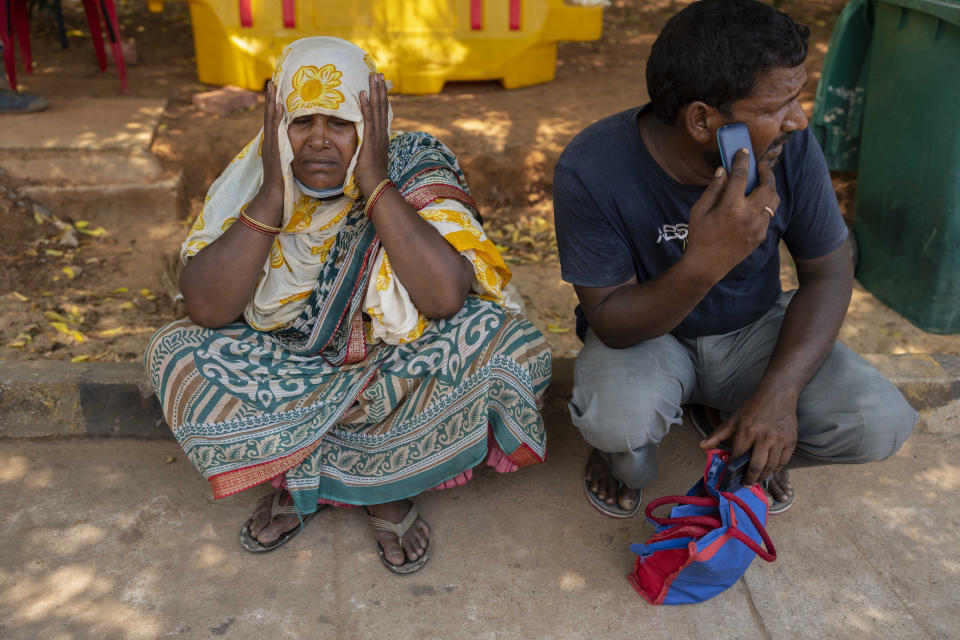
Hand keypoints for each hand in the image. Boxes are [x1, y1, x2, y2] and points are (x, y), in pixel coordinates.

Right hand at [258, 80, 284, 204]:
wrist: (274, 196)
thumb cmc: (282, 182)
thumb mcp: (287, 162)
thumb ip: (289, 151)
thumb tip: (298, 145)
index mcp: (273, 143)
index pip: (273, 119)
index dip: (273, 104)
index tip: (276, 89)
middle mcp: (268, 141)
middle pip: (268, 115)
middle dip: (269, 98)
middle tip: (271, 80)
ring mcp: (269, 145)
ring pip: (268, 119)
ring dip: (270, 102)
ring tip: (272, 86)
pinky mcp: (272, 150)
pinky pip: (274, 131)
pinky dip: (275, 118)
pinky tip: (278, 107)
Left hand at [356, 72, 390, 196]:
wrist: (376, 185)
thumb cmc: (371, 175)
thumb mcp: (370, 157)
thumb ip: (367, 147)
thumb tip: (362, 144)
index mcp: (382, 136)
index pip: (382, 113)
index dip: (381, 98)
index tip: (379, 85)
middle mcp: (382, 133)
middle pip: (382, 106)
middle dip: (380, 90)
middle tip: (378, 74)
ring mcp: (377, 135)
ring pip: (377, 109)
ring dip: (375, 92)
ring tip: (373, 77)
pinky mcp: (371, 139)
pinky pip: (368, 118)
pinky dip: (366, 105)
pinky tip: (363, 94)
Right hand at [684, 150, 780, 280]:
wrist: (707, 265)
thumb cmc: (699, 236)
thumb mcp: (699, 210)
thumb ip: (713, 188)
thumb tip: (724, 170)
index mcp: (731, 207)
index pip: (742, 176)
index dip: (743, 160)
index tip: (743, 151)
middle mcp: (748, 216)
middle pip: (768, 186)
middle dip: (766, 172)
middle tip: (760, 166)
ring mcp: (757, 227)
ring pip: (774, 201)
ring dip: (770, 189)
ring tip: (762, 184)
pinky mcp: (761, 236)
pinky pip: (769, 215)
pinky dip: (765, 205)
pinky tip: (755, 203)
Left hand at [699, 391, 797, 484]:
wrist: (778, 395)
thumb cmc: (753, 407)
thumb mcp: (733, 419)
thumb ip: (717, 435)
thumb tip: (701, 447)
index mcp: (747, 430)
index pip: (738, 456)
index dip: (733, 468)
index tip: (730, 476)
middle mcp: (764, 437)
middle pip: (756, 466)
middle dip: (749, 479)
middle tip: (745, 484)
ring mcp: (779, 440)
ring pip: (771, 467)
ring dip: (762, 477)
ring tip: (756, 480)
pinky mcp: (791, 442)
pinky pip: (783, 462)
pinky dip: (775, 470)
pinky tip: (769, 471)